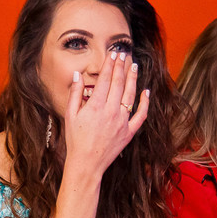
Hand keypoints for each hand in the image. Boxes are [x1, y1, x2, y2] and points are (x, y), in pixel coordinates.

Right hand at [62, 52, 149, 179]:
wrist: (87, 163)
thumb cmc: (76, 140)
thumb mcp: (70, 115)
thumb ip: (75, 94)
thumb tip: (77, 75)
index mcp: (96, 106)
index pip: (105, 79)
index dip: (109, 65)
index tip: (112, 54)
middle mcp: (111, 111)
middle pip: (118, 83)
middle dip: (121, 67)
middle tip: (123, 54)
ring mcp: (122, 121)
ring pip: (130, 95)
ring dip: (132, 78)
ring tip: (133, 65)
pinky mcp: (129, 132)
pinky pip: (141, 115)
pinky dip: (145, 102)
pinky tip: (146, 91)